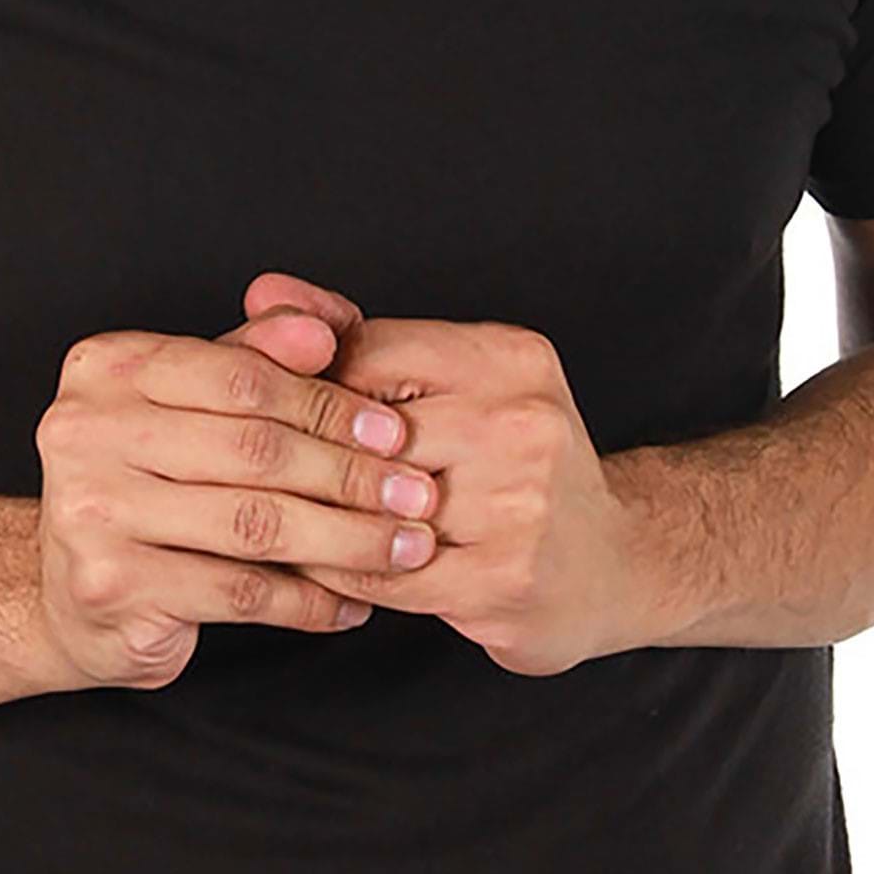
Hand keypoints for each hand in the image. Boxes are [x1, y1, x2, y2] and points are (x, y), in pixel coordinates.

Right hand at [31, 293, 440, 694]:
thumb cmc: (146, 483)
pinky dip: (307, 599)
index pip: (240, 375)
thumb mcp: (192, 403)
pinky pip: (239, 591)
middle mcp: (85, 430)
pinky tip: (348, 601)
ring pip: (253, 523)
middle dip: (349, 475)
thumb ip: (256, 356)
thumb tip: (325, 326)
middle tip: (416, 494)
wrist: (67, 592)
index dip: (327, 402)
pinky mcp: (112, 587)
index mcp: (107, 366)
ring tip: (402, 547)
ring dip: (345, 539)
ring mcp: (91, 511)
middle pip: (252, 449)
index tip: (393, 430)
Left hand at [242, 271, 648, 677]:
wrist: (618, 561)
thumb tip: (263, 293)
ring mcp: (516, 504)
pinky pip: (383, 572)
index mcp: (508, 356)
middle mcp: (520, 420)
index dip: (313, 386)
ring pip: (366, 504)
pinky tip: (320, 562)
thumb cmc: (519, 464)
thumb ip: (355, 336)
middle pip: (362, 430)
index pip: (367, 352)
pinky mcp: (502, 580)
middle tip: (255, 470)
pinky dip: (338, 568)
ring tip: (276, 515)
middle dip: (307, 455)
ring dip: (314, 516)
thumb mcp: (459, 379)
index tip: (284, 411)